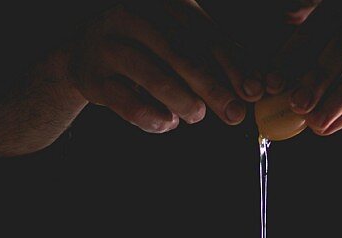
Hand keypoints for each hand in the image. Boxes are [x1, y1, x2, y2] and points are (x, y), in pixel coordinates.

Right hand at [68, 2, 260, 133]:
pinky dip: (152, 116)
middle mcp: (133, 16)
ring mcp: (109, 45)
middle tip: (235, 113)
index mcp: (161, 3)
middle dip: (212, 87)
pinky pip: (127, 101)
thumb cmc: (145, 50)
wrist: (85, 56)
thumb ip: (214, 60)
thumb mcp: (179, 44)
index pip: (203, 34)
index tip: (253, 90)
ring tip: (197, 115)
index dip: (231, 64)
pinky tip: (168, 123)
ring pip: (152, 75)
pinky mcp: (94, 77)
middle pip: (180, 54)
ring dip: (181, 100)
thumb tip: (257, 84)